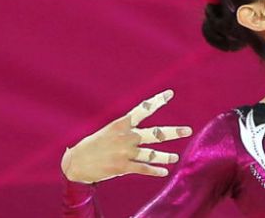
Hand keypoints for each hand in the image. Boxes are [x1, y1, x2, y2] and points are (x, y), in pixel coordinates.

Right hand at [61, 89, 193, 183]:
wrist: (76, 163)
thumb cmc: (93, 145)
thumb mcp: (110, 131)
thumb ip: (127, 129)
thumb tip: (143, 128)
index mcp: (121, 124)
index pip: (143, 109)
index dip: (157, 101)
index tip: (170, 93)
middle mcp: (126, 137)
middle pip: (155, 133)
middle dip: (174, 132)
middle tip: (188, 130)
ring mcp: (124, 153)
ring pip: (151, 154)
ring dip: (165, 156)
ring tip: (175, 157)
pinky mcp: (122, 167)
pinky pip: (143, 169)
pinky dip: (154, 171)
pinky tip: (164, 172)